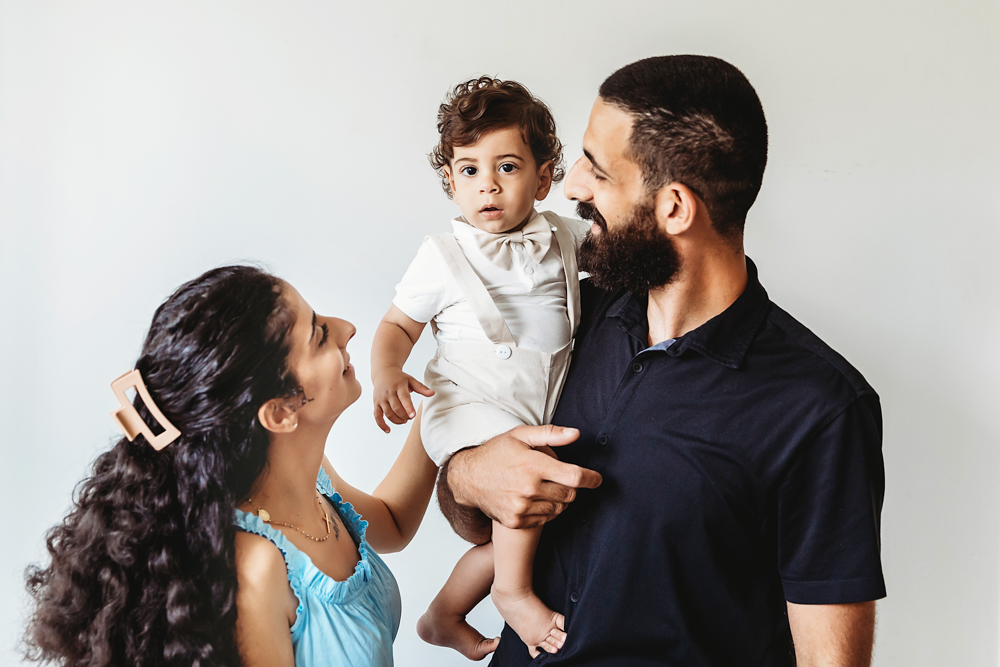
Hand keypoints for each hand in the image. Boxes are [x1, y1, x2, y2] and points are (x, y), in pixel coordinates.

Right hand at [372, 368, 433, 432]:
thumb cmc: (400, 378)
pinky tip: (388, 430)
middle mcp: (389, 392)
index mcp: (399, 386)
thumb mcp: (411, 380)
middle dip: (404, 416)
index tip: (413, 416)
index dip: (408, 407)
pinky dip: (382, 424)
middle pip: (396, 408)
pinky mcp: (376, 403)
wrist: (383, 372)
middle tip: (410, 418)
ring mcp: (381, 398)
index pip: (404, 398)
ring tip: (404, 421)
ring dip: (396, 420)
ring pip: (388, 413)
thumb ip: (421, 388)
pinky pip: (377, 416)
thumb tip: (433, 393)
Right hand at [447, 425, 601, 528]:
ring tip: (548, 488)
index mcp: (533, 465)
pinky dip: (547, 511)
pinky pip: (544, 520)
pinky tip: (537, 500)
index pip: (574, 477)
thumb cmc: (496, 452)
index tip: (597, 479)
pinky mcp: (515, 520)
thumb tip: (576, 434)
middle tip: (563, 480)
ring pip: (559, 509)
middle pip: (569, 495)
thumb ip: (550, 434)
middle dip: (572, 488)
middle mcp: (528, 488)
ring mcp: (521, 507)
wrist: (468, 478)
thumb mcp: (520, 435)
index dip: (591, 479)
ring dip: (560, 500)